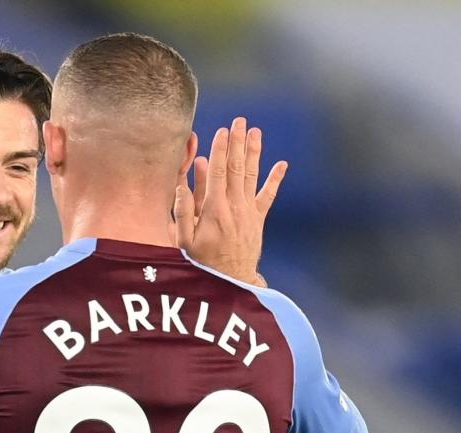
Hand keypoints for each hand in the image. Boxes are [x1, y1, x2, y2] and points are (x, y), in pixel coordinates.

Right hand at [174, 117, 286, 285]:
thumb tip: (181, 184)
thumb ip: (181, 211)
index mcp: (214, 210)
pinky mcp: (257, 219)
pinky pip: (267, 196)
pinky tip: (282, 164)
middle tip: (239, 121)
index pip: (218, 173)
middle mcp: (234, 206)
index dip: (221, 150)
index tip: (221, 131)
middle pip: (237, 168)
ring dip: (254, 152)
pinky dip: (275, 179)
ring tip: (255, 132)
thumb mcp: (183, 240)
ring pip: (251, 176)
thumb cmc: (202, 261)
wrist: (230, 281)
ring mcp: (248, 212)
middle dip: (237, 143)